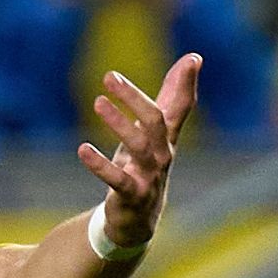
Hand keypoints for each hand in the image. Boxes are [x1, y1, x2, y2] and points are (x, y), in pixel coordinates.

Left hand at [79, 53, 200, 247]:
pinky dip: (101, 165)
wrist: (138, 219)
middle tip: (110, 76)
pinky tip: (83, 149)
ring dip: (119, 123)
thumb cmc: (145, 166)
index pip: (181, 106)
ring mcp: (149, 176)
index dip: (187, 84)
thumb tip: (194, 58)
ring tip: (98, 101)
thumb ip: (173, 98)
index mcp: (167, 137)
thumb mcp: (156, 131)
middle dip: (135, 98)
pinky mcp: (132, 195)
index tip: (192, 59)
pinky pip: (118, 179)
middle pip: (156, 121)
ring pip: (139, 146)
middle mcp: (162, 154)